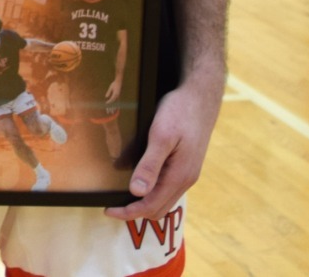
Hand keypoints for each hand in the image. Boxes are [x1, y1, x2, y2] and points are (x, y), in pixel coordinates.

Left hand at [106, 76, 221, 220]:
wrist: (201, 97)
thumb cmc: (180, 112)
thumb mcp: (161, 136)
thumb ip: (150, 165)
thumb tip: (137, 191)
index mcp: (179, 176)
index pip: (151, 206)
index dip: (128, 212)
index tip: (108, 210)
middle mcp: (185, 179)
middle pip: (158, 209)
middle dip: (134, 211)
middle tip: (112, 205)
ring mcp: (187, 173)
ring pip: (164, 200)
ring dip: (144, 202)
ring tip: (122, 195)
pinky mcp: (186, 165)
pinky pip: (168, 187)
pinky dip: (152, 191)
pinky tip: (139, 180)